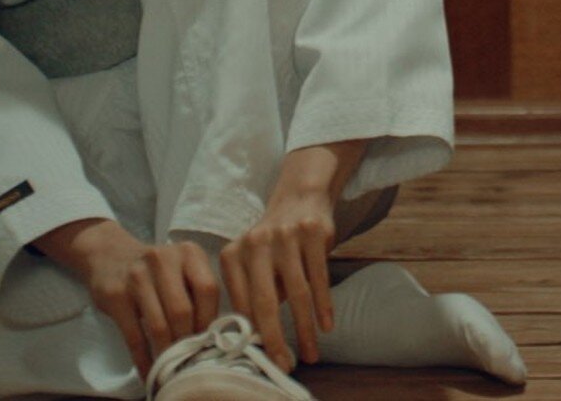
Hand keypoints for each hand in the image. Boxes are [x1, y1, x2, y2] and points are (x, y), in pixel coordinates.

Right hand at [36, 219, 219, 377]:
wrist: (110, 256)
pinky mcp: (115, 295)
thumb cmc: (157, 272)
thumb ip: (199, 294)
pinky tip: (150, 371)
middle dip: (187, 341)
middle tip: (190, 360)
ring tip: (172, 369)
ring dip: (167, 353)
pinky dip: (143, 359)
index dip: (209, 320)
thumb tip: (214, 338)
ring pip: (158, 326)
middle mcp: (163, 259)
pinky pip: (134, 336)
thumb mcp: (182, 270)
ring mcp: (136, 276)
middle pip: (182, 311)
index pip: (208, 290)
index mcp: (189, 253)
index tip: (209, 342)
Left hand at [219, 187, 336, 371]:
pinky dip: (324, 305)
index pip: (240, 304)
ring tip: (311, 352)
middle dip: (275, 338)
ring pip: (297, 293)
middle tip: (284, 363)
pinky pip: (319, 277)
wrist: (300, 198)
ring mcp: (284, 237)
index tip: (262, 358)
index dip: (251, 335)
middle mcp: (255, 244)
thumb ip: (253, 295)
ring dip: (305, 328)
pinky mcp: (312, 233)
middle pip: (265, 302)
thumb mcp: (254, 264)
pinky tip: (327, 325)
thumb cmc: (275, 244)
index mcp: (233, 255)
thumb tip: (256, 339)